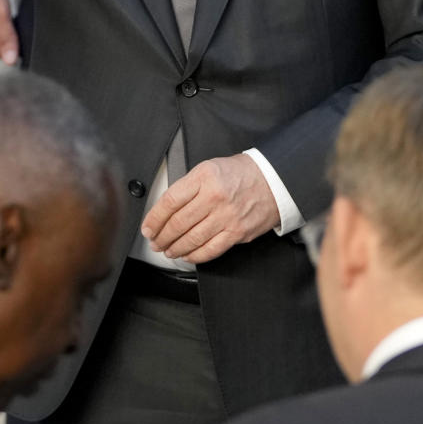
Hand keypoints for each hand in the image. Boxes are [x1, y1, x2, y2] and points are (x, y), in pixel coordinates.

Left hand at [142, 153, 278, 263]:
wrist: (274, 180)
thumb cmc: (242, 174)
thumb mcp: (211, 168)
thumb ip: (189, 186)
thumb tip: (166, 209)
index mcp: (204, 177)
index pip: (170, 201)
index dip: (154, 218)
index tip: (148, 227)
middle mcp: (214, 197)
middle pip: (178, 223)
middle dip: (161, 237)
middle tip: (155, 241)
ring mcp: (226, 216)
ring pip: (191, 239)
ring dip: (174, 248)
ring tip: (168, 250)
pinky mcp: (237, 232)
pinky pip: (210, 250)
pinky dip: (194, 256)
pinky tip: (187, 255)